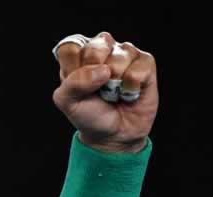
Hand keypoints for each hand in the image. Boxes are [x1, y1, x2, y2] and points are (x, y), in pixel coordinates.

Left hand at [52, 32, 157, 153]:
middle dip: (94, 74)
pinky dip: (132, 86)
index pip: (69, 47)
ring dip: (115, 82)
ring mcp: (124, 53)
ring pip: (120, 56)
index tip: (76, 86)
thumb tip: (103, 70)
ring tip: (114, 91)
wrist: (113, 133)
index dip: (72, 68)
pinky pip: (140, 67)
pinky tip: (128, 92)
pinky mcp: (145, 62)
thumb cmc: (88, 114)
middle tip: (97, 89)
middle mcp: (102, 48)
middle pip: (96, 47)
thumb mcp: (68, 102)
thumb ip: (73, 83)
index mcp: (78, 55)